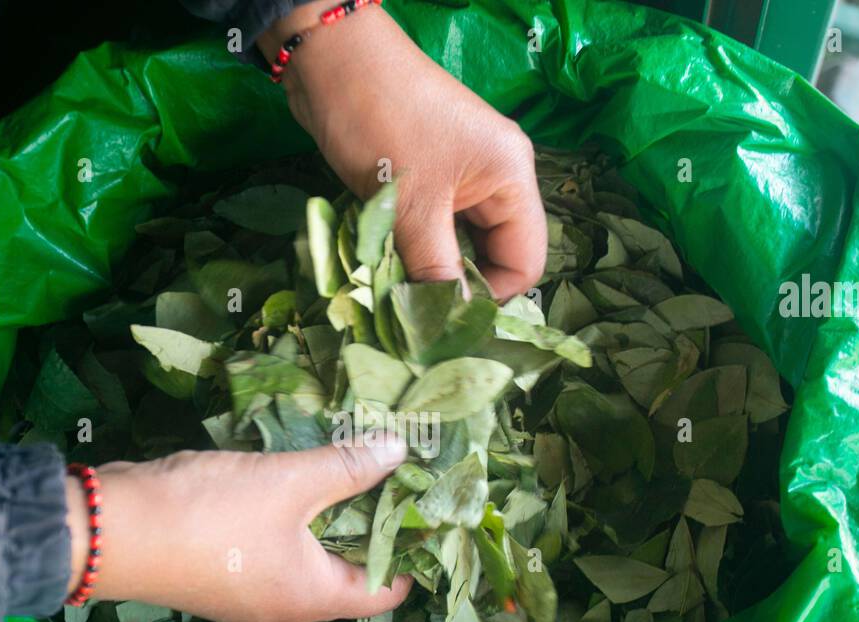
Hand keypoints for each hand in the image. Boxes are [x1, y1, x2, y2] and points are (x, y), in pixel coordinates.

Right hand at [65, 436, 411, 621]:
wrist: (106, 532)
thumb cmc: (208, 514)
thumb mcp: (287, 481)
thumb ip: (346, 466)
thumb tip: (402, 451)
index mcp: (313, 597)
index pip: (386, 590)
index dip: (413, 553)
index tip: (431, 509)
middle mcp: (286, 606)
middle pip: (349, 574)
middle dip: (373, 527)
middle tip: (400, 478)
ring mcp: (249, 593)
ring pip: (308, 560)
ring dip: (331, 520)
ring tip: (356, 469)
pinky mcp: (220, 573)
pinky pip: (275, 550)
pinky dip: (295, 520)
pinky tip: (299, 478)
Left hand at [259, 3, 545, 299]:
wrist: (332, 59)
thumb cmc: (381, 122)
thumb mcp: (411, 206)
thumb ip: (434, 269)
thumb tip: (446, 325)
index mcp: (511, 177)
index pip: (525, 260)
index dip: (491, 295)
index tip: (445, 315)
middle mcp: (497, 177)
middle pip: (494, 254)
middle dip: (458, 284)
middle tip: (418, 310)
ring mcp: (462, 174)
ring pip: (459, 243)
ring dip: (430, 268)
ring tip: (398, 288)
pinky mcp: (429, 175)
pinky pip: (433, 226)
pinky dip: (413, 247)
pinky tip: (387, 261)